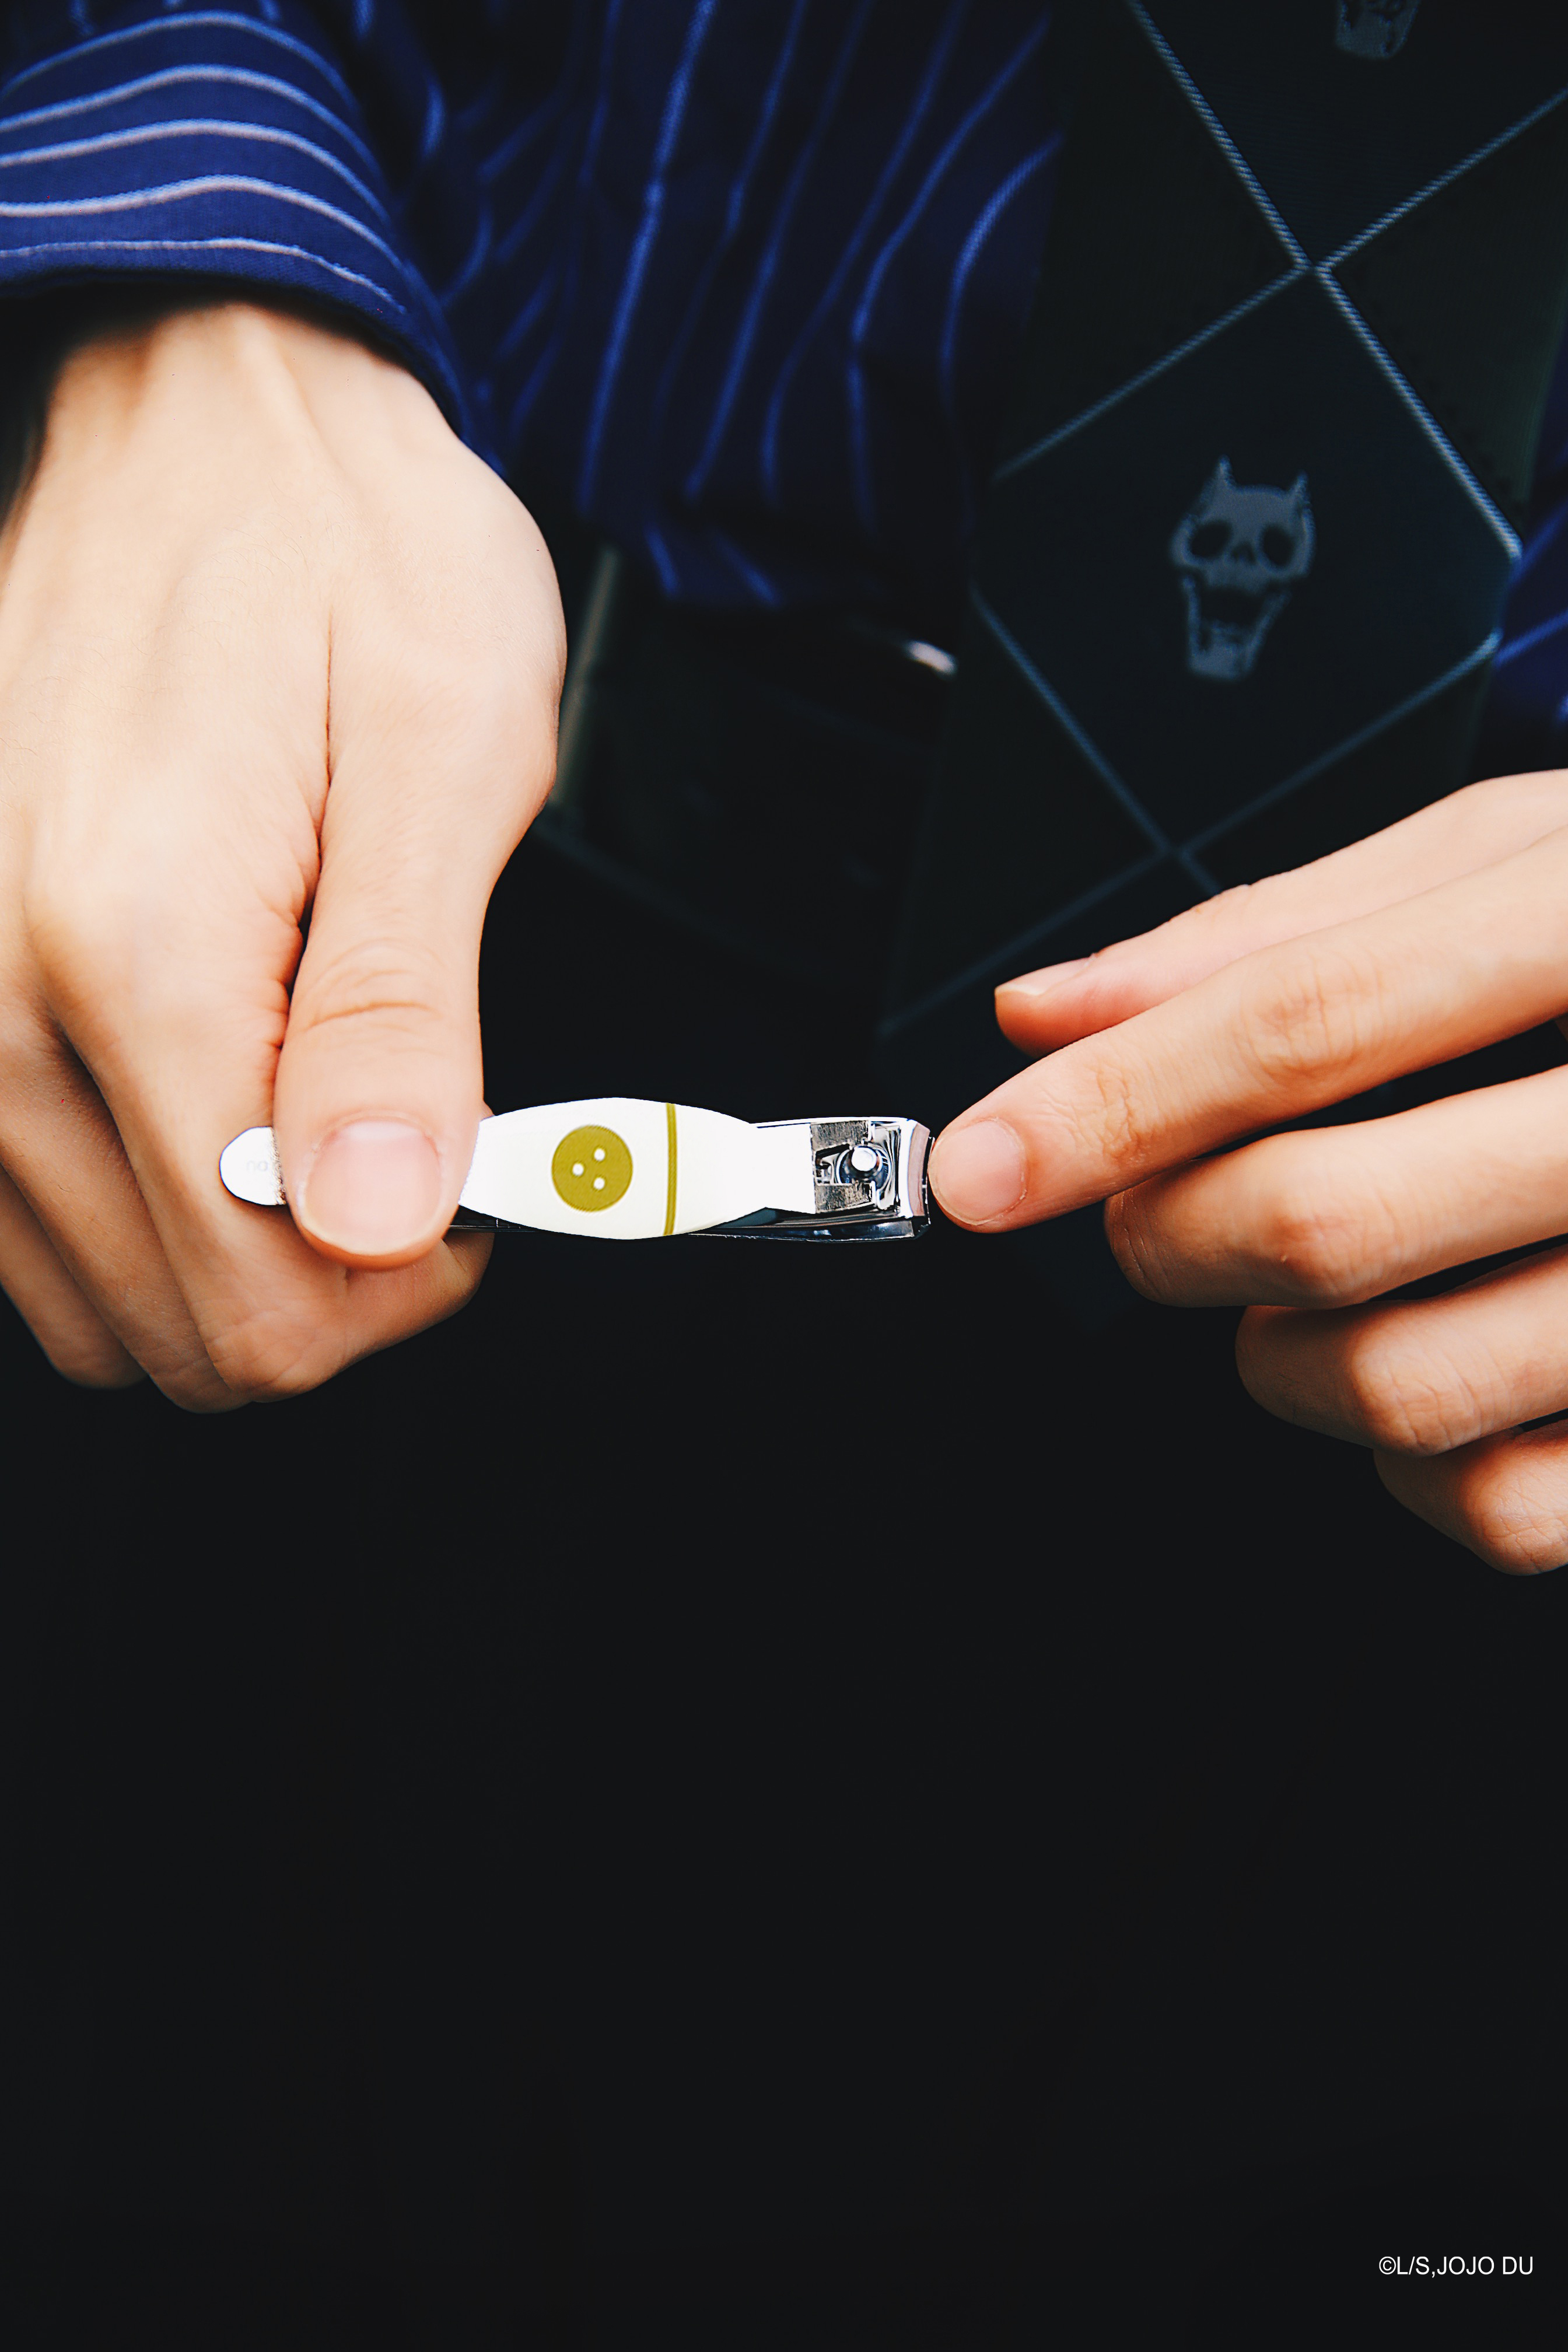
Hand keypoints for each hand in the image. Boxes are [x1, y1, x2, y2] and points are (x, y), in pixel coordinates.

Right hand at [0, 300, 562, 1405]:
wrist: (206, 406)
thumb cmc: (345, 542)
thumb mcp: (449, 752)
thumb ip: (404, 1011)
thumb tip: (381, 1215)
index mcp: (130, 947)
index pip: (249, 1296)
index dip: (392, 1295)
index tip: (472, 1205)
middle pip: (160, 1320)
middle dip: (317, 1289)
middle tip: (414, 1162)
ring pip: (80, 1291)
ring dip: (223, 1253)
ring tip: (327, 1117)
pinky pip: (16, 1205)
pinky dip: (133, 1201)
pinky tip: (224, 1102)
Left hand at [928, 771, 1567, 1571]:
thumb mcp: (1518, 861)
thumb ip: (1283, 933)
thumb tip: (1047, 1008)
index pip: (1310, 1015)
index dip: (1109, 1100)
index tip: (972, 1164)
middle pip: (1332, 1217)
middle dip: (1172, 1236)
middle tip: (1157, 1215)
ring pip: (1403, 1390)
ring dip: (1277, 1365)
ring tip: (1298, 1295)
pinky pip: (1501, 1511)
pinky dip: (1409, 1471)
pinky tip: (1427, 1374)